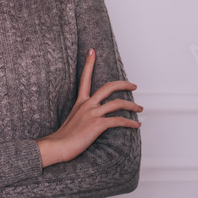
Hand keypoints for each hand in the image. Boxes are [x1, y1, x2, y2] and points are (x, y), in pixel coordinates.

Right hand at [36, 48, 141, 167]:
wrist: (58, 146)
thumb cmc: (64, 137)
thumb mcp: (72, 120)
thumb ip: (82, 114)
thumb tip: (91, 117)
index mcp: (80, 102)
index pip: (85, 78)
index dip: (89, 63)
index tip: (92, 50)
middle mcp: (87, 104)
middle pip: (109, 87)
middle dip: (124, 84)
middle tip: (133, 85)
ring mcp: (93, 114)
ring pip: (118, 103)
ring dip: (132, 106)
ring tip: (139, 109)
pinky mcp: (98, 125)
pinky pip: (119, 121)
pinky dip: (130, 123)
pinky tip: (137, 125)